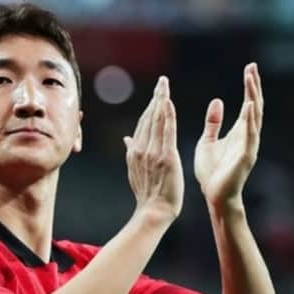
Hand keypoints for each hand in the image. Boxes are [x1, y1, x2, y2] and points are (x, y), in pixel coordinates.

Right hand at [123, 76, 183, 220]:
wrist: (154, 211)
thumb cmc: (148, 195)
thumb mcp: (135, 172)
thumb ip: (131, 152)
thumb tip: (126, 138)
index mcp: (135, 151)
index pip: (143, 124)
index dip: (150, 107)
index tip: (156, 94)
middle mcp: (141, 149)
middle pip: (149, 118)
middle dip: (155, 98)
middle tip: (162, 82)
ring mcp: (153, 152)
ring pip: (156, 121)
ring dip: (161, 101)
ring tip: (165, 85)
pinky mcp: (166, 157)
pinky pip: (166, 132)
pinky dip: (167, 115)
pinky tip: (168, 102)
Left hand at [194, 63, 262, 209]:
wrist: (213, 195)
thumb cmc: (211, 171)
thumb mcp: (208, 141)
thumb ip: (213, 123)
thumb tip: (217, 101)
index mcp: (238, 132)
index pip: (248, 104)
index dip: (249, 86)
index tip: (249, 67)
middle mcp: (247, 136)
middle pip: (255, 106)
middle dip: (254, 86)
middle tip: (252, 67)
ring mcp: (248, 146)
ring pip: (254, 118)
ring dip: (253, 97)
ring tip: (251, 79)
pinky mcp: (244, 156)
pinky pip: (249, 136)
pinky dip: (251, 120)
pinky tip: (249, 106)